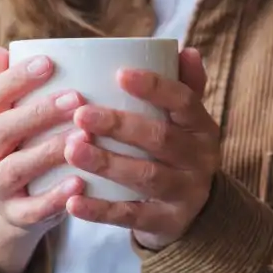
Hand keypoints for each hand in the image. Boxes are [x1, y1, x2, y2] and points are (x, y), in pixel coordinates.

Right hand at [0, 46, 85, 272]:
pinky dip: (55, 197)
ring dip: (48, 151)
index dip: (17, 78)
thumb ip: (6, 85)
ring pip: (16, 168)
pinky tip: (80, 183)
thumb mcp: (12, 117)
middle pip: (3, 129)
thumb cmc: (24, 146)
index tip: (49, 62)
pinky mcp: (13, 216)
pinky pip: (32, 209)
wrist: (17, 205)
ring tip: (81, 138)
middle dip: (38, 112)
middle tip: (76, 98)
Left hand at [63, 48, 219, 250]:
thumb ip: (184, 86)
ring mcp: (184, 193)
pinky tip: (71, 202)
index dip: (155, 87)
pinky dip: (100, 210)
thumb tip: (185, 49)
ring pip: (145, 177)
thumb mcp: (186, 121)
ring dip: (107, 163)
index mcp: (201, 126)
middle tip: (81, 114)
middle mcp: (199, 159)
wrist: (196, 214)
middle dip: (120, 125)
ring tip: (71, 150)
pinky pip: (130, 216)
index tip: (120, 73)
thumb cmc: (176, 152)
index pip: (184, 101)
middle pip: (160, 139)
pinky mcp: (166, 223)